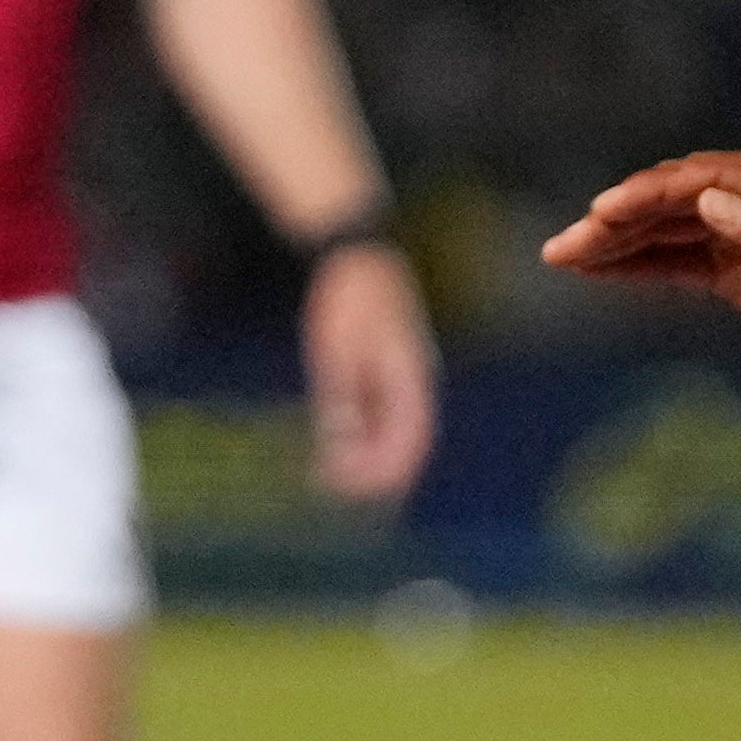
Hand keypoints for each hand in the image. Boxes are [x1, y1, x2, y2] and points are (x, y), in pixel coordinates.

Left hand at [301, 240, 439, 504]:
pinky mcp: (383, 366)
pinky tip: (332, 443)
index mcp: (409, 377)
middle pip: (403, 442)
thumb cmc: (345, 298)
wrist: (352, 253)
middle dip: (373, 472)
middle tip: (331, 488)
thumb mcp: (335, 351)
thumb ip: (340, 402)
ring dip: (366, 455)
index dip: (384, 472)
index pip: (409, 441)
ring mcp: (400, 374)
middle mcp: (412, 380)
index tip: (348, 487)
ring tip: (328, 474)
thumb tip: (339, 451)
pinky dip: (360, 433)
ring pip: (391, 430)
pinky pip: (377, 412)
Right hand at [540, 148, 740, 379]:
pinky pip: (692, 269)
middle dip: (620, 221)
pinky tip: (610, 274)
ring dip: (623, 245)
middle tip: (566, 245)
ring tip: (567, 258)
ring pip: (676, 236)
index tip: (606, 213)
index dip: (653, 194)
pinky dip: (650, 269)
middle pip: (680, 203)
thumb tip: (711, 205)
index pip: (706, 179)